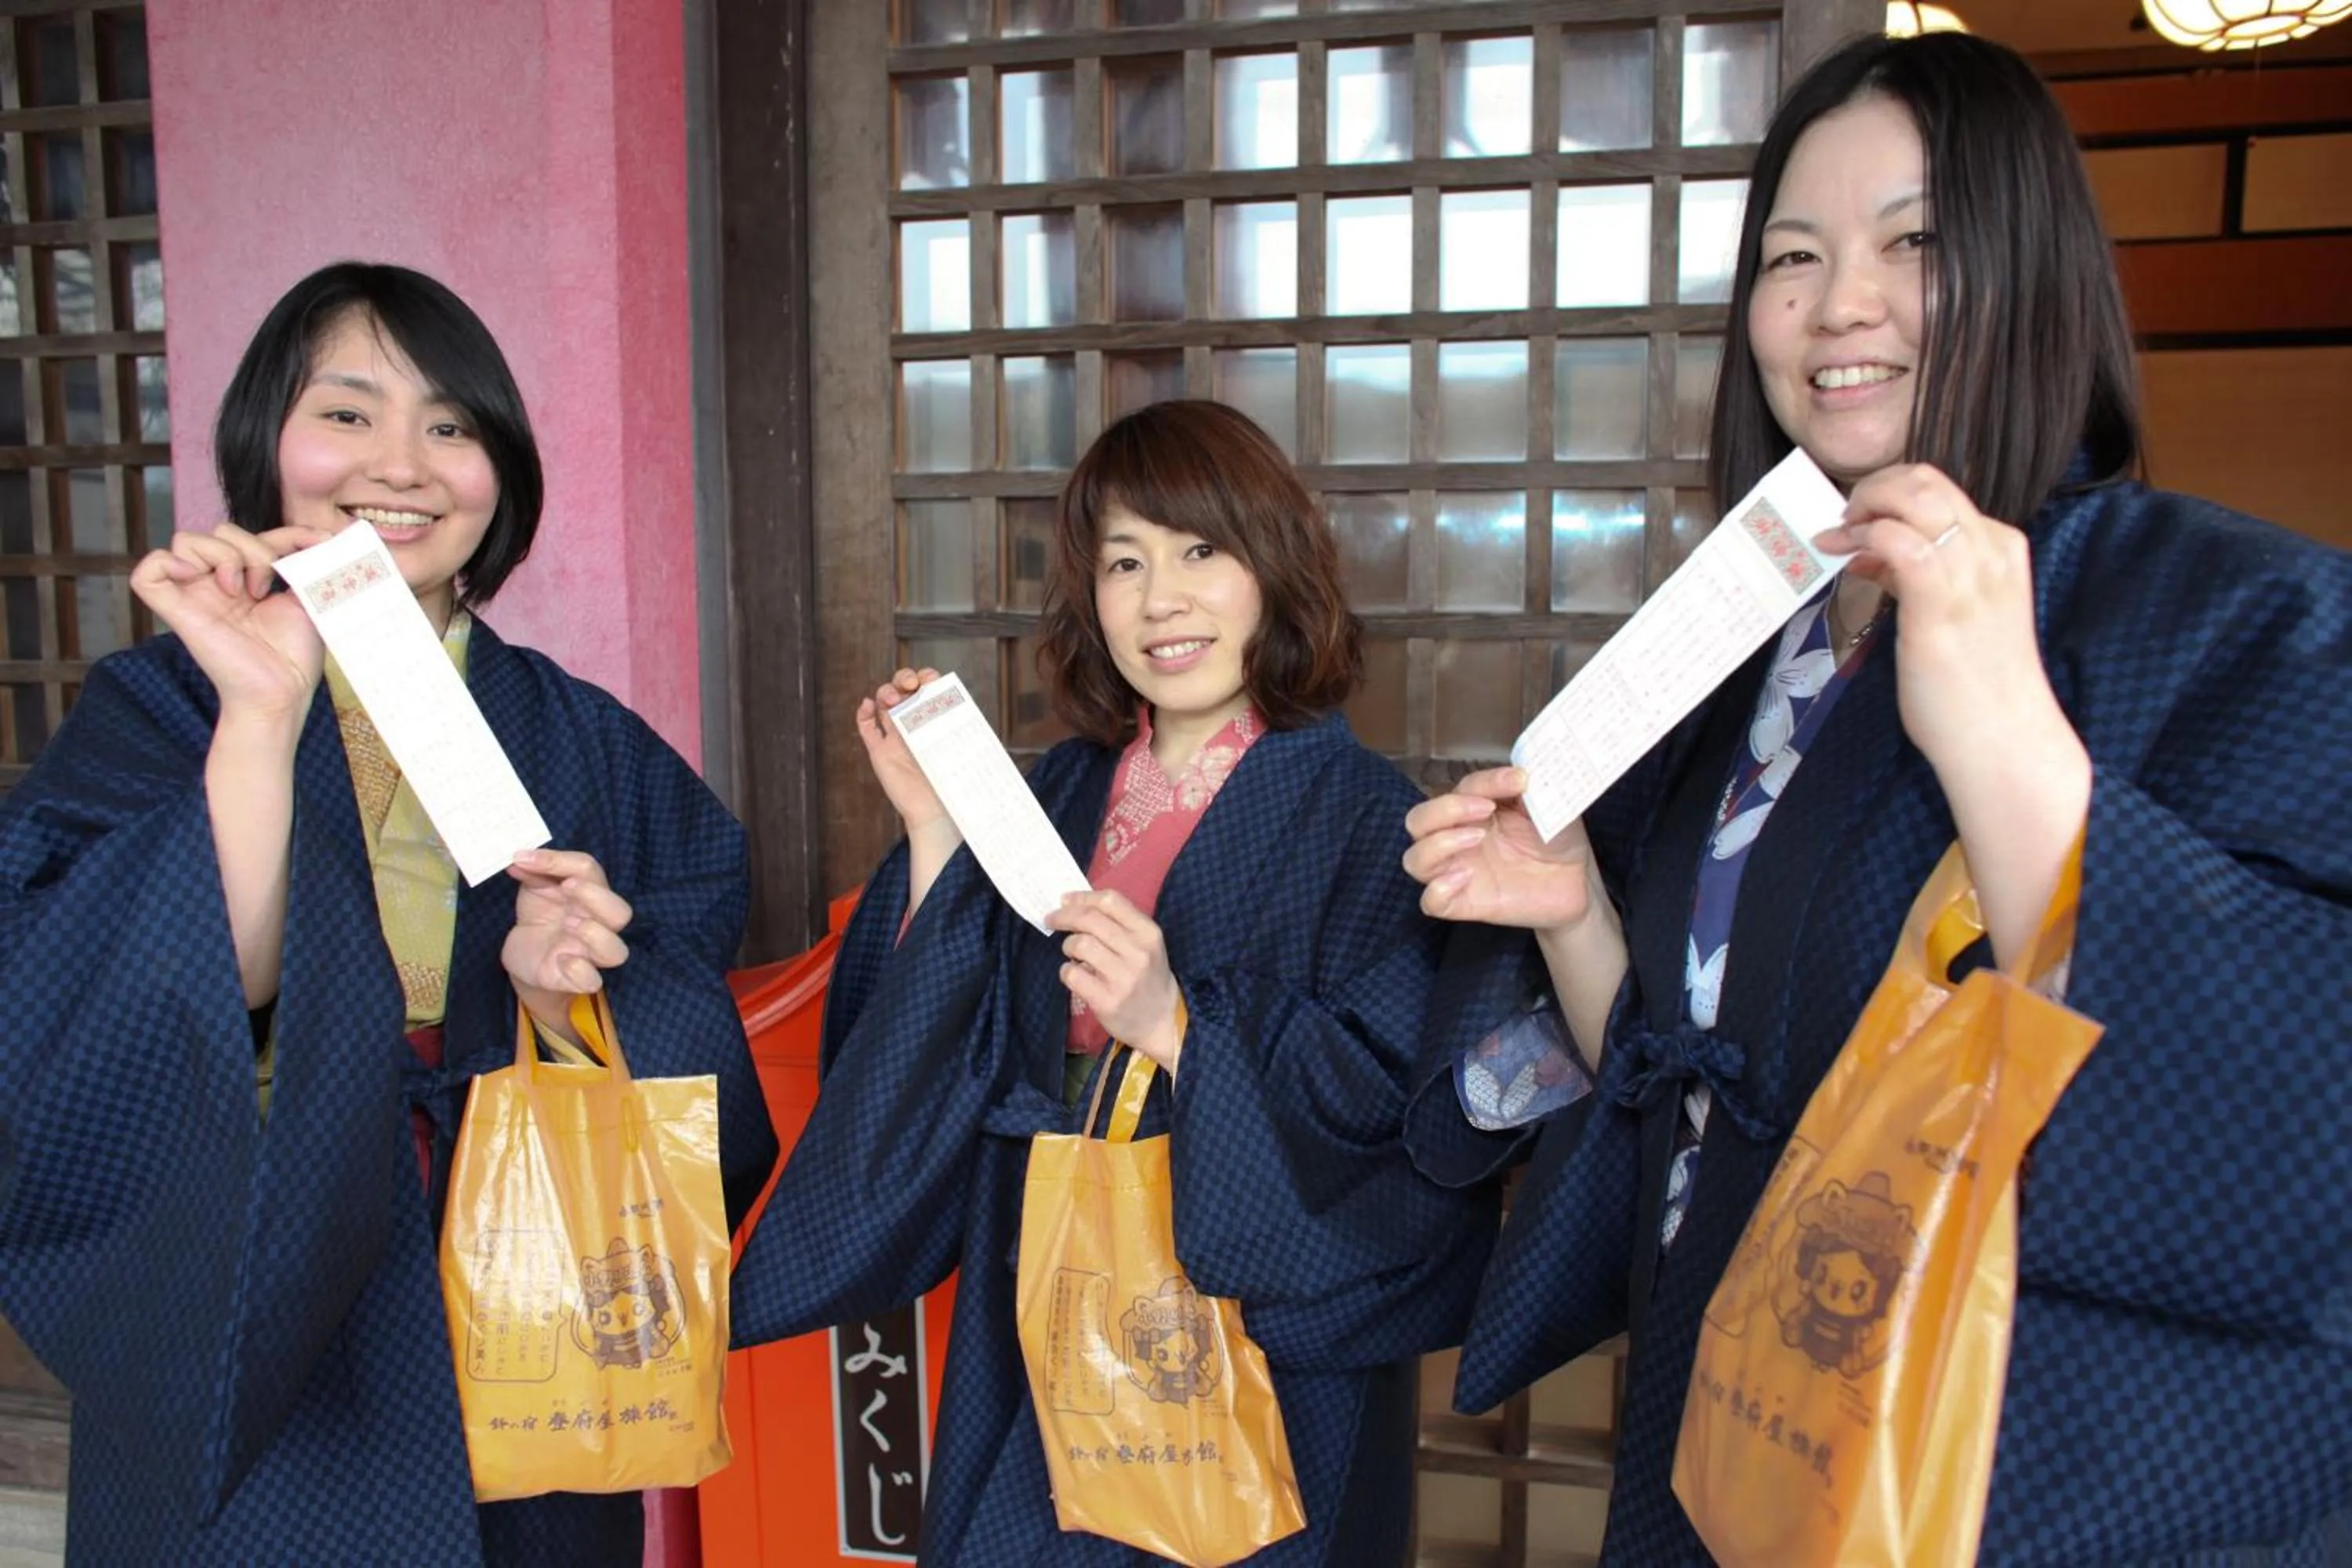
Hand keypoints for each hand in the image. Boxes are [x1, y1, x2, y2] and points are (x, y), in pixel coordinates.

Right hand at [130, 523, 333, 718]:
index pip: (255, 535)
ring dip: (224, 555)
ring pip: (185, 540)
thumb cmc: (294, 654)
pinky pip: (148, 572)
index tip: (319, 543)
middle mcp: (216, 583)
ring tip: (243, 591)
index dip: (287, 532)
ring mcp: (194, 595)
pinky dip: (169, 563)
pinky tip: (201, 580)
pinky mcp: (176, 612)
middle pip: (219, 531)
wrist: (283, 691)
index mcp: (246, 580)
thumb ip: (307, 563)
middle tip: (267, 587)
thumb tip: (322, 534)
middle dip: (252, 547)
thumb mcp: (308, 599)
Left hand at [502, 849, 631, 1021]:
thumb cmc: (540, 915)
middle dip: (595, 896)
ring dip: (595, 934)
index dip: (561, 861)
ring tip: (568, 924)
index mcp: (590, 895)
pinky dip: (580, 970)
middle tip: (566, 887)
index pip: (589, 870)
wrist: (525, 954)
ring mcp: (589, 954)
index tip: (527, 859)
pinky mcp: (574, 979)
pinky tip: (561, 959)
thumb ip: (532, 871)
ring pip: (616, 951)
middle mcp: (597, 923)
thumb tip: (519, 857)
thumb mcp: (534, 888)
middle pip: (620, 912)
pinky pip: (591, 980)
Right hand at [856, 667, 951, 835]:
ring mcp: (894, 736)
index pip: (927, 688)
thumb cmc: (950, 783)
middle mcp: (914, 724)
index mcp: (934, 719)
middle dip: (903, 677)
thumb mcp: (960, 752)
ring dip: (885, 692)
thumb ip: (962, 733)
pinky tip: (868, 705)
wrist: (935, 812)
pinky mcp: (879, 751)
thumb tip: (973, 715)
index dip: (926, 677)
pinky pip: (866, 728)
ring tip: (894, 698)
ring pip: (883, 703)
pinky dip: (863, 714)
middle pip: (902, 688)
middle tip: (911, 685)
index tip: (930, 681)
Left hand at [1048, 891, 1183, 1071]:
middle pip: (1090, 920)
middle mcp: (1138, 953)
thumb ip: (1118, 922)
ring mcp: (1123, 978)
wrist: (1162, 1020)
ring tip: (1073, 953)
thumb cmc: (1148, 975)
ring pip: (1079, 944)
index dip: (1082, 897)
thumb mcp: (1146, 944)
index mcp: (1148, 933)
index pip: (1111, 901)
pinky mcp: (1107, 1000)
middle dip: (1064, 916)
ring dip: (1068, 946)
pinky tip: (1075, 974)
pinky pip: (1072, 974)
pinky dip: (1067, 971)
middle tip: (1052, 920)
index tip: (1065, 900)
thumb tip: (1074, 902)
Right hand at [1402, 767, 1597, 931]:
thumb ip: (1531, 789)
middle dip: (1445, 809)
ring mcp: (1457, 871)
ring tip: (1477, 838)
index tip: (1520, 780)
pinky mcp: (1465, 903)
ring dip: (1438, 844)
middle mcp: (1457, 838)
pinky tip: (1466, 878)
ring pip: (1414, 859)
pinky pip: (1430, 902)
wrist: (1579, 882)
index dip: (1487, 781)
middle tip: (1486, 809)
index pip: (1462, 788)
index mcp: (1475, 810)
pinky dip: (1438, 890)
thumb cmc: (1558, 840)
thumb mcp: (1549, 805)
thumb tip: (1522, 773)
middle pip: (1418, 820)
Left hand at [1813, 463, 2067, 778]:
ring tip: (1838, 536)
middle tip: (1845, 519)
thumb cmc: (1976, 688)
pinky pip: (1900, 543)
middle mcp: (1990, 552)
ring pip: (1914, 500)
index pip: (1940, 490)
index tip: (1860, 519)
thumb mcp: (1953, 616)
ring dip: (1864, 509)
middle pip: (1926, 481)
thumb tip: (1873, 554)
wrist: (2004, 739)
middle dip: (1874, 488)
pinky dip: (1866, 538)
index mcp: (2000, 549)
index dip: (1890, 494)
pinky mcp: (1941, 606)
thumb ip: (1918, 579)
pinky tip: (1844, 555)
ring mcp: (1970, 576)